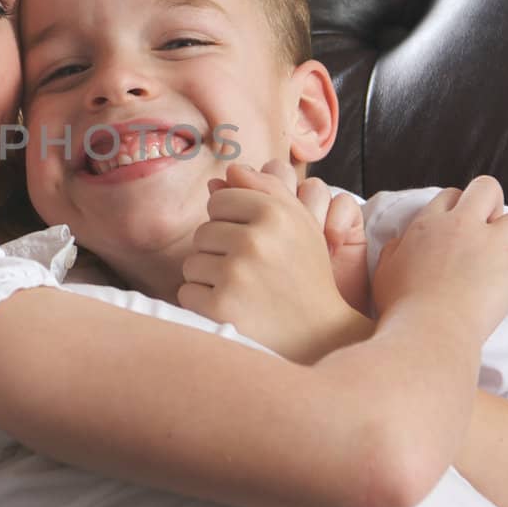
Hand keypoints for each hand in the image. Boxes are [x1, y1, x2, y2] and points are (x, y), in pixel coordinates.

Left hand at [179, 162, 368, 362]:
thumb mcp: (299, 224)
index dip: (232, 222)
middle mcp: (255, 240)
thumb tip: (228, 170)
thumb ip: (267, 189)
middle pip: (203, 231)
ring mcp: (237, 274)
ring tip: (243, 292)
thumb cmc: (304, 275)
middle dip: (220, 252)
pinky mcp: (221, 307)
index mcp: (274, 213)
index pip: (220, 200)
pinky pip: (187, 292)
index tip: (254, 243)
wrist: (320, 336)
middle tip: (252, 273)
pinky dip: (203, 304)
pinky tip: (232, 310)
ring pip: (191, 262)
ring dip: (210, 279)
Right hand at [372, 177, 507, 342]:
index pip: (450, 195)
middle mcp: (462, 226)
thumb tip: (402, 242)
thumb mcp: (384, 271)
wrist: (427, 332)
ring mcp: (490, 246)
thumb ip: (394, 249)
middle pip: (487, 189)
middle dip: (494, 204)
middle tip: (491, 228)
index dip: (459, 206)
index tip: (461, 224)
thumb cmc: (402, 308)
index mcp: (429, 225)